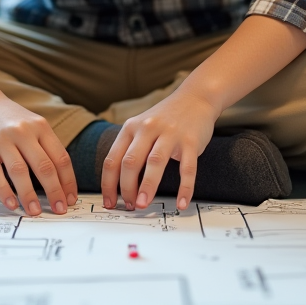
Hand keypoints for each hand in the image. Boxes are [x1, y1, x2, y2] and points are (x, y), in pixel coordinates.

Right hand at [0, 91, 77, 215]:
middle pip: (44, 166)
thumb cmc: (8, 119)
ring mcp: (1, 139)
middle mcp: (23, 131)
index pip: (61, 157)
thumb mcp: (32, 124)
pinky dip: (4, 190)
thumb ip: (45, 146)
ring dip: (29, 195)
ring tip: (35, 211)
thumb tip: (61, 181)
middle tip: (60, 210)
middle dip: (54, 191)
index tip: (70, 199)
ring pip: (19, 171)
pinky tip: (11, 203)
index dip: (68, 181)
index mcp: (40, 126)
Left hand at [101, 91, 219, 211]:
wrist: (196, 98)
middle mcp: (147, 128)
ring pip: (155, 163)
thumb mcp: (141, 126)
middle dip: (126, 188)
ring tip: (142, 205)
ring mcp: (170, 134)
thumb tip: (119, 185)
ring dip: (147, 187)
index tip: (109, 201)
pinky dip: (184, 188)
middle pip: (130, 162)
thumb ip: (130, 149)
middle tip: (129, 206)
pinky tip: (181, 203)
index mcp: (131, 128)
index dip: (108, 184)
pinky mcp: (190, 141)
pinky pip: (187, 169)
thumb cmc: (166, 118)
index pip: (112, 160)